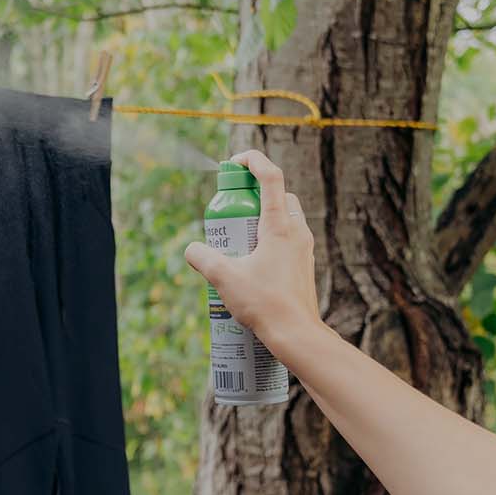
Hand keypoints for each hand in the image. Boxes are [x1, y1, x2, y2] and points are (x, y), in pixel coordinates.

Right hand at [184, 149, 319, 347]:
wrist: (297, 334)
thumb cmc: (265, 304)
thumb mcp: (224, 278)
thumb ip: (203, 258)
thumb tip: (191, 249)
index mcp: (279, 225)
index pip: (271, 176)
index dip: (252, 160)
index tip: (234, 163)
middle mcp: (297, 231)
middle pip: (279, 194)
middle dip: (254, 194)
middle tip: (231, 211)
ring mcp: (303, 248)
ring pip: (286, 217)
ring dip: (263, 217)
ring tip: (239, 239)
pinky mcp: (304, 265)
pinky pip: (288, 239)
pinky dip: (271, 238)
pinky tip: (252, 261)